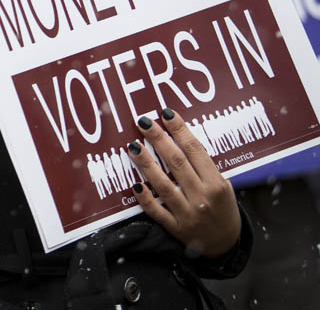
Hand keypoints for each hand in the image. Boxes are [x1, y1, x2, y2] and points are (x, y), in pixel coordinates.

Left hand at [129, 109, 241, 257]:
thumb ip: (204, 167)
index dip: (180, 130)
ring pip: (163, 184)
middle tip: (144, 122)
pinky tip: (134, 184)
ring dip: (146, 163)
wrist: (226, 245)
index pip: (196, 151)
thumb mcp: (223, 186)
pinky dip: (145, 198)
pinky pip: (157, 211)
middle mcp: (202, 197)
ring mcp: (187, 213)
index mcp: (216, 184)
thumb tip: (179, 138)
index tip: (165, 113)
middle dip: (159, 139)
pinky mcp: (175, 227)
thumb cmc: (222, 208)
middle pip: (177, 163)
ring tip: (132, 145)